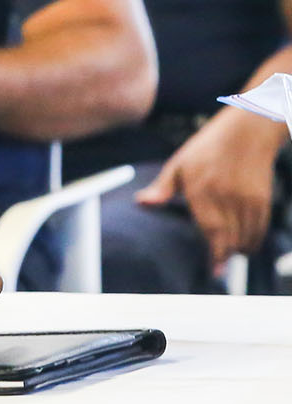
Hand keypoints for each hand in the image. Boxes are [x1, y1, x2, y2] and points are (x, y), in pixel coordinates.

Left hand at [137, 110, 283, 265]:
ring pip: (247, 236)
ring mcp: (247, 198)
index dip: (215, 254)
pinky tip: (242, 243)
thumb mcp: (178, 165)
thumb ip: (162, 188)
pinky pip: (260, 228)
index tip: (214, 271)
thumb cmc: (206, 149)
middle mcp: (227, 196)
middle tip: (216, 268)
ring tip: (227, 253)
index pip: (211, 230)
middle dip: (224, 256)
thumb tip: (141, 203)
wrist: (246, 132)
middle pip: (230, 238)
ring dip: (238, 249)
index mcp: (202, 189)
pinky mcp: (262, 199)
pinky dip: (252, 240)